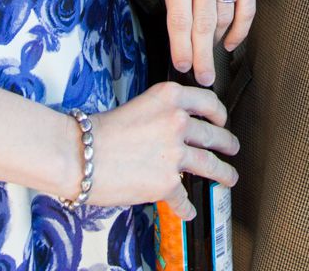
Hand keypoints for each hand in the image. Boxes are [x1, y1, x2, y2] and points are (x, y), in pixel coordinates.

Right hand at [86, 82, 236, 218]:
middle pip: (214, 134)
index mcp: (170, 98)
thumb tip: (178, 131)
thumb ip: (162, 115)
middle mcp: (177, 122)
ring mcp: (175, 153)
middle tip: (231, 147)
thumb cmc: (97, 132)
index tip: (221, 119)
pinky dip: (186, 207)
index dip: (219, 112)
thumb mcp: (138, 106)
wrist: (78, 154)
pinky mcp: (167, 182)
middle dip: (227, 143)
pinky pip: (184, 197)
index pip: (208, 101)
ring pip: (211, 165)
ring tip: (228, 177)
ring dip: (224, 173)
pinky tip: (187, 210)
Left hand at [157, 0, 255, 83]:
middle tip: (202, 78)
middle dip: (201, 57)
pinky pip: (247, 5)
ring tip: (209, 54)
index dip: (181, 49)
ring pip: (226, 17)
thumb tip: (181, 35)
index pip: (180, 19)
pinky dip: (240, 28)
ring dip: (217, 41)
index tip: (181, 67)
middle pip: (205, 25)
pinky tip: (231, 41)